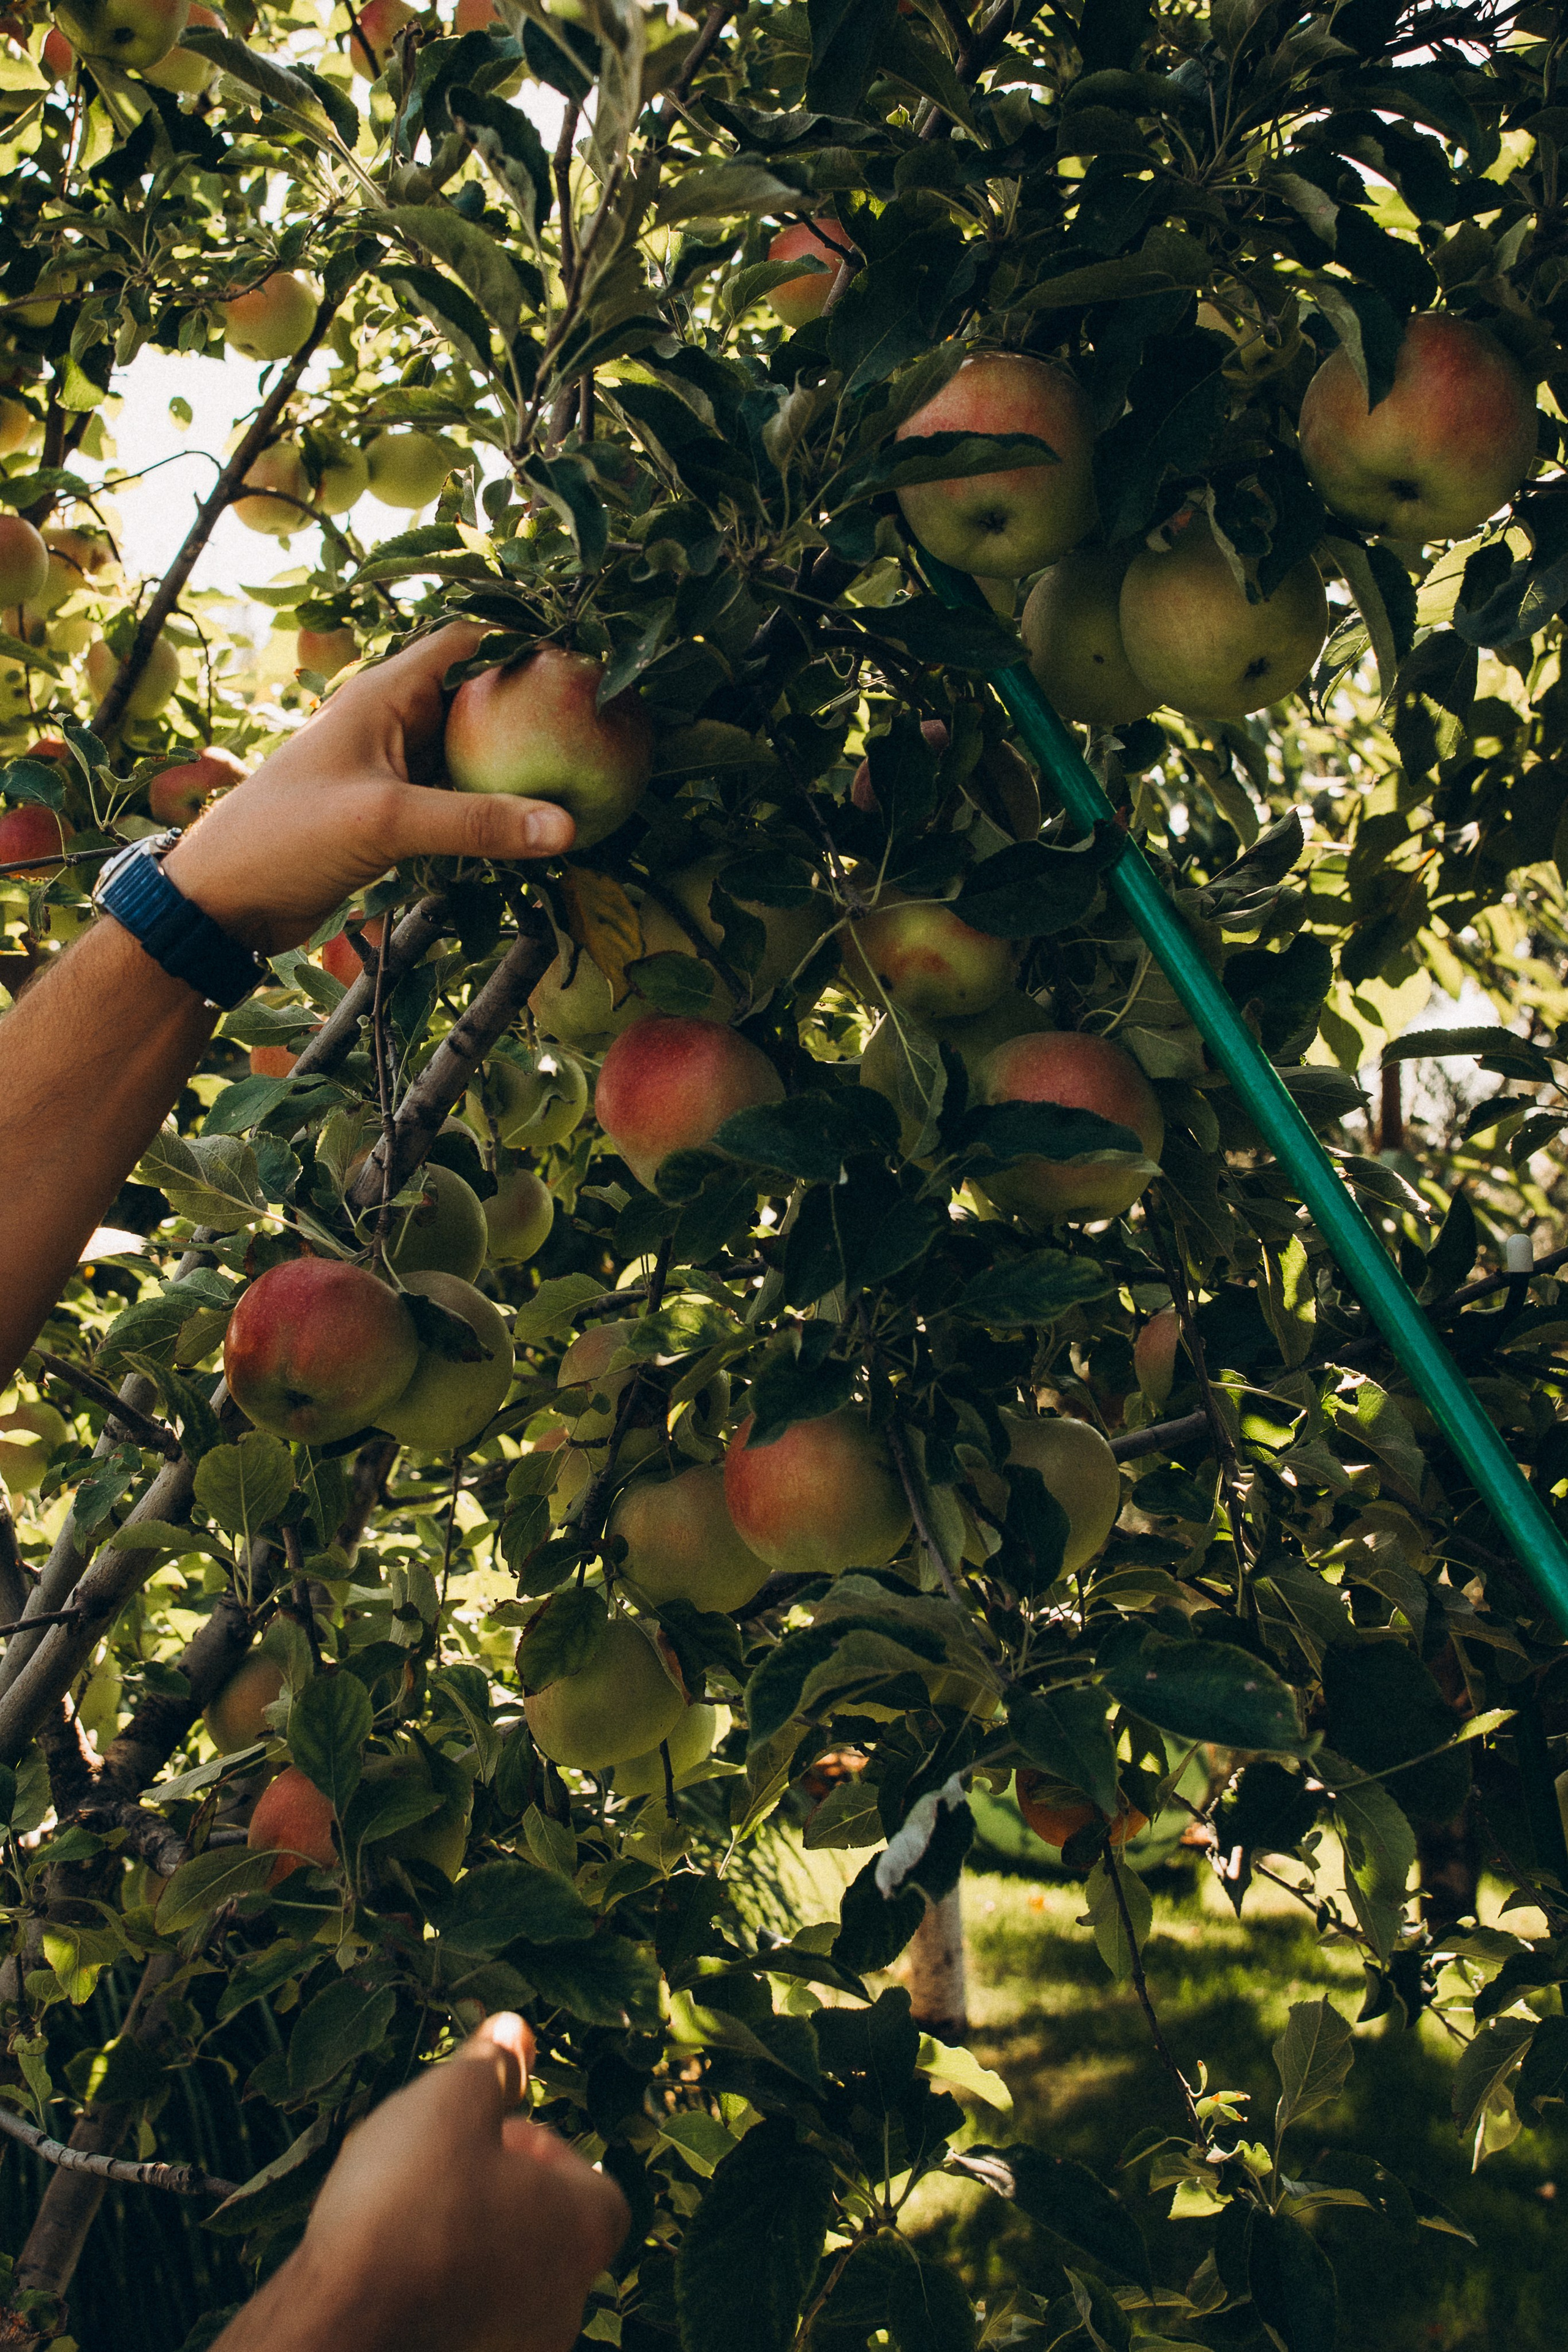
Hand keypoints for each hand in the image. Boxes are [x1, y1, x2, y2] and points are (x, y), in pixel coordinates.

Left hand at [162, 625, 574, 953]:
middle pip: (481, 699)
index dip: (528, 643)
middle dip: (538, 708)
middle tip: (606, 725)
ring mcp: (396, 768)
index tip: (590, 664)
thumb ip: (476, 823)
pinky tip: (539, 828)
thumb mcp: (384, 822)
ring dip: (521, 765)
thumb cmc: (286, 837)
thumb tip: (566, 827)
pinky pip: (461, 801)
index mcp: (386, 693)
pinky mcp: (396, 814)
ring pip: (475, 754)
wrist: (222, 900)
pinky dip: (498, 810)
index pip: (471, 642)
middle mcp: (395, 720)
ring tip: (591, 773)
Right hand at [213, 2014, 628, 2351]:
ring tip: (409, 2212)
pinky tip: (391, 2267)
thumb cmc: (405, 2205)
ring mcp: (514, 2350)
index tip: (497, 2134)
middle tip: (448, 2167)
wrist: (338, 2326)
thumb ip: (491, 2065)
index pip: (597, 2187)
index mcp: (583, 2234)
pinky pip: (465, 2318)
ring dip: (470, 2241)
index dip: (549, 2152)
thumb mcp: (449, 2102)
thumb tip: (514, 2031)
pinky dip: (440, 2289)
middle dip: (504, 2193)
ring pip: (505, 2281)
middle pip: (549, 2235)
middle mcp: (566, 2306)